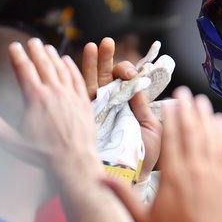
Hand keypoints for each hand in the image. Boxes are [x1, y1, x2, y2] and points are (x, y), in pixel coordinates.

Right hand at [0, 39, 98, 174]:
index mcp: (35, 98)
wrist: (74, 161)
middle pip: (44, 64)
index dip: (17, 55)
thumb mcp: (12, 141)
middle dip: (36, 51)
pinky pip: (78, 79)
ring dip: (53, 56)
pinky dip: (72, 67)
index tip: (13, 46)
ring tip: (48, 48)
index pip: (24, 69)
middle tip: (32, 41)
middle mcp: (54, 93)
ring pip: (61, 69)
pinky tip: (68, 61)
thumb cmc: (43, 154)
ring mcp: (71, 96)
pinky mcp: (84, 102)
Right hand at [82, 37, 161, 182]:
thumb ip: (143, 107)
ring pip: (94, 83)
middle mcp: (114, 106)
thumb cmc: (145, 156)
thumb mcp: (151, 129)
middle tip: (106, 43)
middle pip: (109, 77)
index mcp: (132, 106)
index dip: (127, 73)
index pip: (127, 82)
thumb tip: (136, 85)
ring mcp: (99, 111)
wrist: (131, 178)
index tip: (129, 74)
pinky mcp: (86, 118)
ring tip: (92, 46)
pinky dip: (77, 79)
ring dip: (92, 63)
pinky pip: (80, 97)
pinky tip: (71, 61)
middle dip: (107, 59)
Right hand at [106, 87, 221, 221]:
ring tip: (201, 100)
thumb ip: (122, 195)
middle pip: (191, 133)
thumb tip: (97, 179)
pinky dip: (221, 134)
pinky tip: (218, 122)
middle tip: (185, 91)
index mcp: (173, 178)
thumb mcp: (141, 219)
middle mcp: (195, 172)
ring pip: (209, 138)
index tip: (171, 101)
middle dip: (188, 109)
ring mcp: (213, 175)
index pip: (172, 139)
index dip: (173, 117)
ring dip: (205, 117)